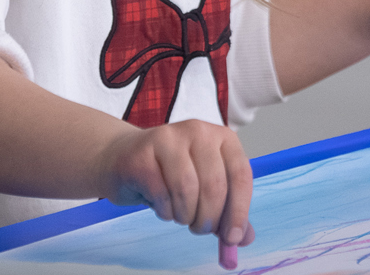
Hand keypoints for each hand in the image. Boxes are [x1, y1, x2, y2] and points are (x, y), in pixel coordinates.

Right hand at [100, 119, 255, 246]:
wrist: (124, 158)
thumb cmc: (171, 173)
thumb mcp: (206, 188)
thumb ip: (227, 211)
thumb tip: (244, 238)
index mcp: (222, 137)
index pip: (240, 175)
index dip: (239, 210)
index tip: (233, 238)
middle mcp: (198, 131)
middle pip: (214, 185)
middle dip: (209, 218)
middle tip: (201, 230)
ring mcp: (167, 138)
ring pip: (186, 189)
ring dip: (186, 215)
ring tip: (181, 216)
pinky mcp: (142, 154)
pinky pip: (161, 194)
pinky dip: (165, 211)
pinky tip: (163, 207)